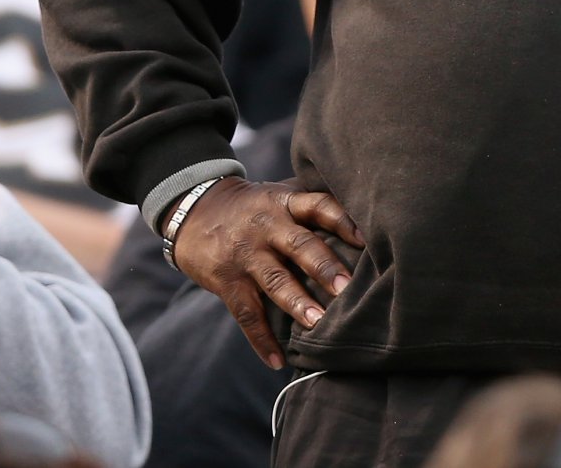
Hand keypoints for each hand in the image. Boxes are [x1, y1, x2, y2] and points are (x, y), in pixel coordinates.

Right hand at [169, 177, 364, 369]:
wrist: (195, 212)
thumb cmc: (254, 207)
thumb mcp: (279, 197)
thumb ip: (310, 208)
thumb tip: (362, 226)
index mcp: (285, 203)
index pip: (318, 206)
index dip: (342, 221)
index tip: (365, 240)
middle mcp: (267, 226)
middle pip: (299, 245)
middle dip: (323, 267)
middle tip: (346, 289)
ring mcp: (245, 255)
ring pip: (274, 280)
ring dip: (297, 303)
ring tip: (318, 324)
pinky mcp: (227, 281)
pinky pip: (246, 313)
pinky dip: (262, 340)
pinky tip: (278, 362)